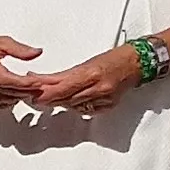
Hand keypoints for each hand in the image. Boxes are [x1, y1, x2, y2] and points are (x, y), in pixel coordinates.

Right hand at [0, 28, 45, 101]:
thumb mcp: (1, 42)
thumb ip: (20, 49)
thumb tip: (37, 52)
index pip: (10, 81)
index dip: (26, 84)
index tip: (38, 82)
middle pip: (8, 92)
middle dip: (26, 91)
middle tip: (39, 88)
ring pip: (1, 100)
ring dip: (16, 97)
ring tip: (28, 92)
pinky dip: (4, 101)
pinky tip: (12, 96)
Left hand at [27, 46, 148, 113]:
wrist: (137, 63)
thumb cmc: (114, 59)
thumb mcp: (88, 62)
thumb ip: (67, 75)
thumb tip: (47, 82)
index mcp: (91, 74)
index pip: (62, 87)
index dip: (45, 92)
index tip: (33, 92)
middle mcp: (97, 88)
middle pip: (66, 99)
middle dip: (49, 98)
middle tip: (35, 98)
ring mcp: (103, 99)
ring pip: (74, 106)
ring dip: (60, 103)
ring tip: (49, 100)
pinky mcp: (108, 106)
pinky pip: (86, 110)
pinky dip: (76, 107)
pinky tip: (71, 102)